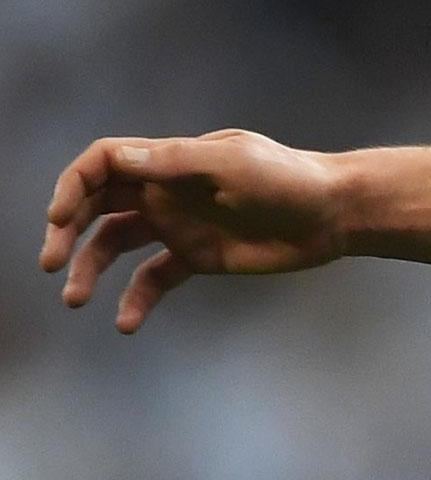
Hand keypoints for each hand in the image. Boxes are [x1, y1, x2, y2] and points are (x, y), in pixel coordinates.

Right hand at [40, 129, 346, 332]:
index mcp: (173, 161)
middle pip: (97, 204)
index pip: (105, 163)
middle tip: (50, 264)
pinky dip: (134, 299)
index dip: (73, 185)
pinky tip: (126, 322)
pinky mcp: (198, 257)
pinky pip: (152, 279)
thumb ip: (175, 162)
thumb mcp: (231, 165)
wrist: (332, 213)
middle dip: (66, 230)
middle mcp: (168, 191)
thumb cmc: (286, 180)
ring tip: (76, 298)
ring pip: (115, 244)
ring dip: (89, 268)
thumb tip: (117, 158)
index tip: (57, 218)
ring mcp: (181, 225)